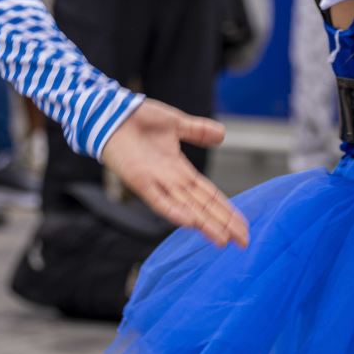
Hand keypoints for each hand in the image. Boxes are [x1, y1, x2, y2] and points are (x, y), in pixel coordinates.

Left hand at [101, 100, 248, 248]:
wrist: (109, 111)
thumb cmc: (137, 118)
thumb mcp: (175, 123)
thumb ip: (197, 131)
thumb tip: (222, 135)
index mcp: (179, 169)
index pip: (209, 194)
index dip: (227, 209)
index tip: (244, 226)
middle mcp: (170, 180)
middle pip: (202, 206)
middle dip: (223, 223)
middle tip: (244, 242)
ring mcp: (155, 182)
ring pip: (185, 207)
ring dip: (204, 223)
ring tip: (222, 240)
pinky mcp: (138, 180)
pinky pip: (158, 199)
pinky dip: (173, 210)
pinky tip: (189, 222)